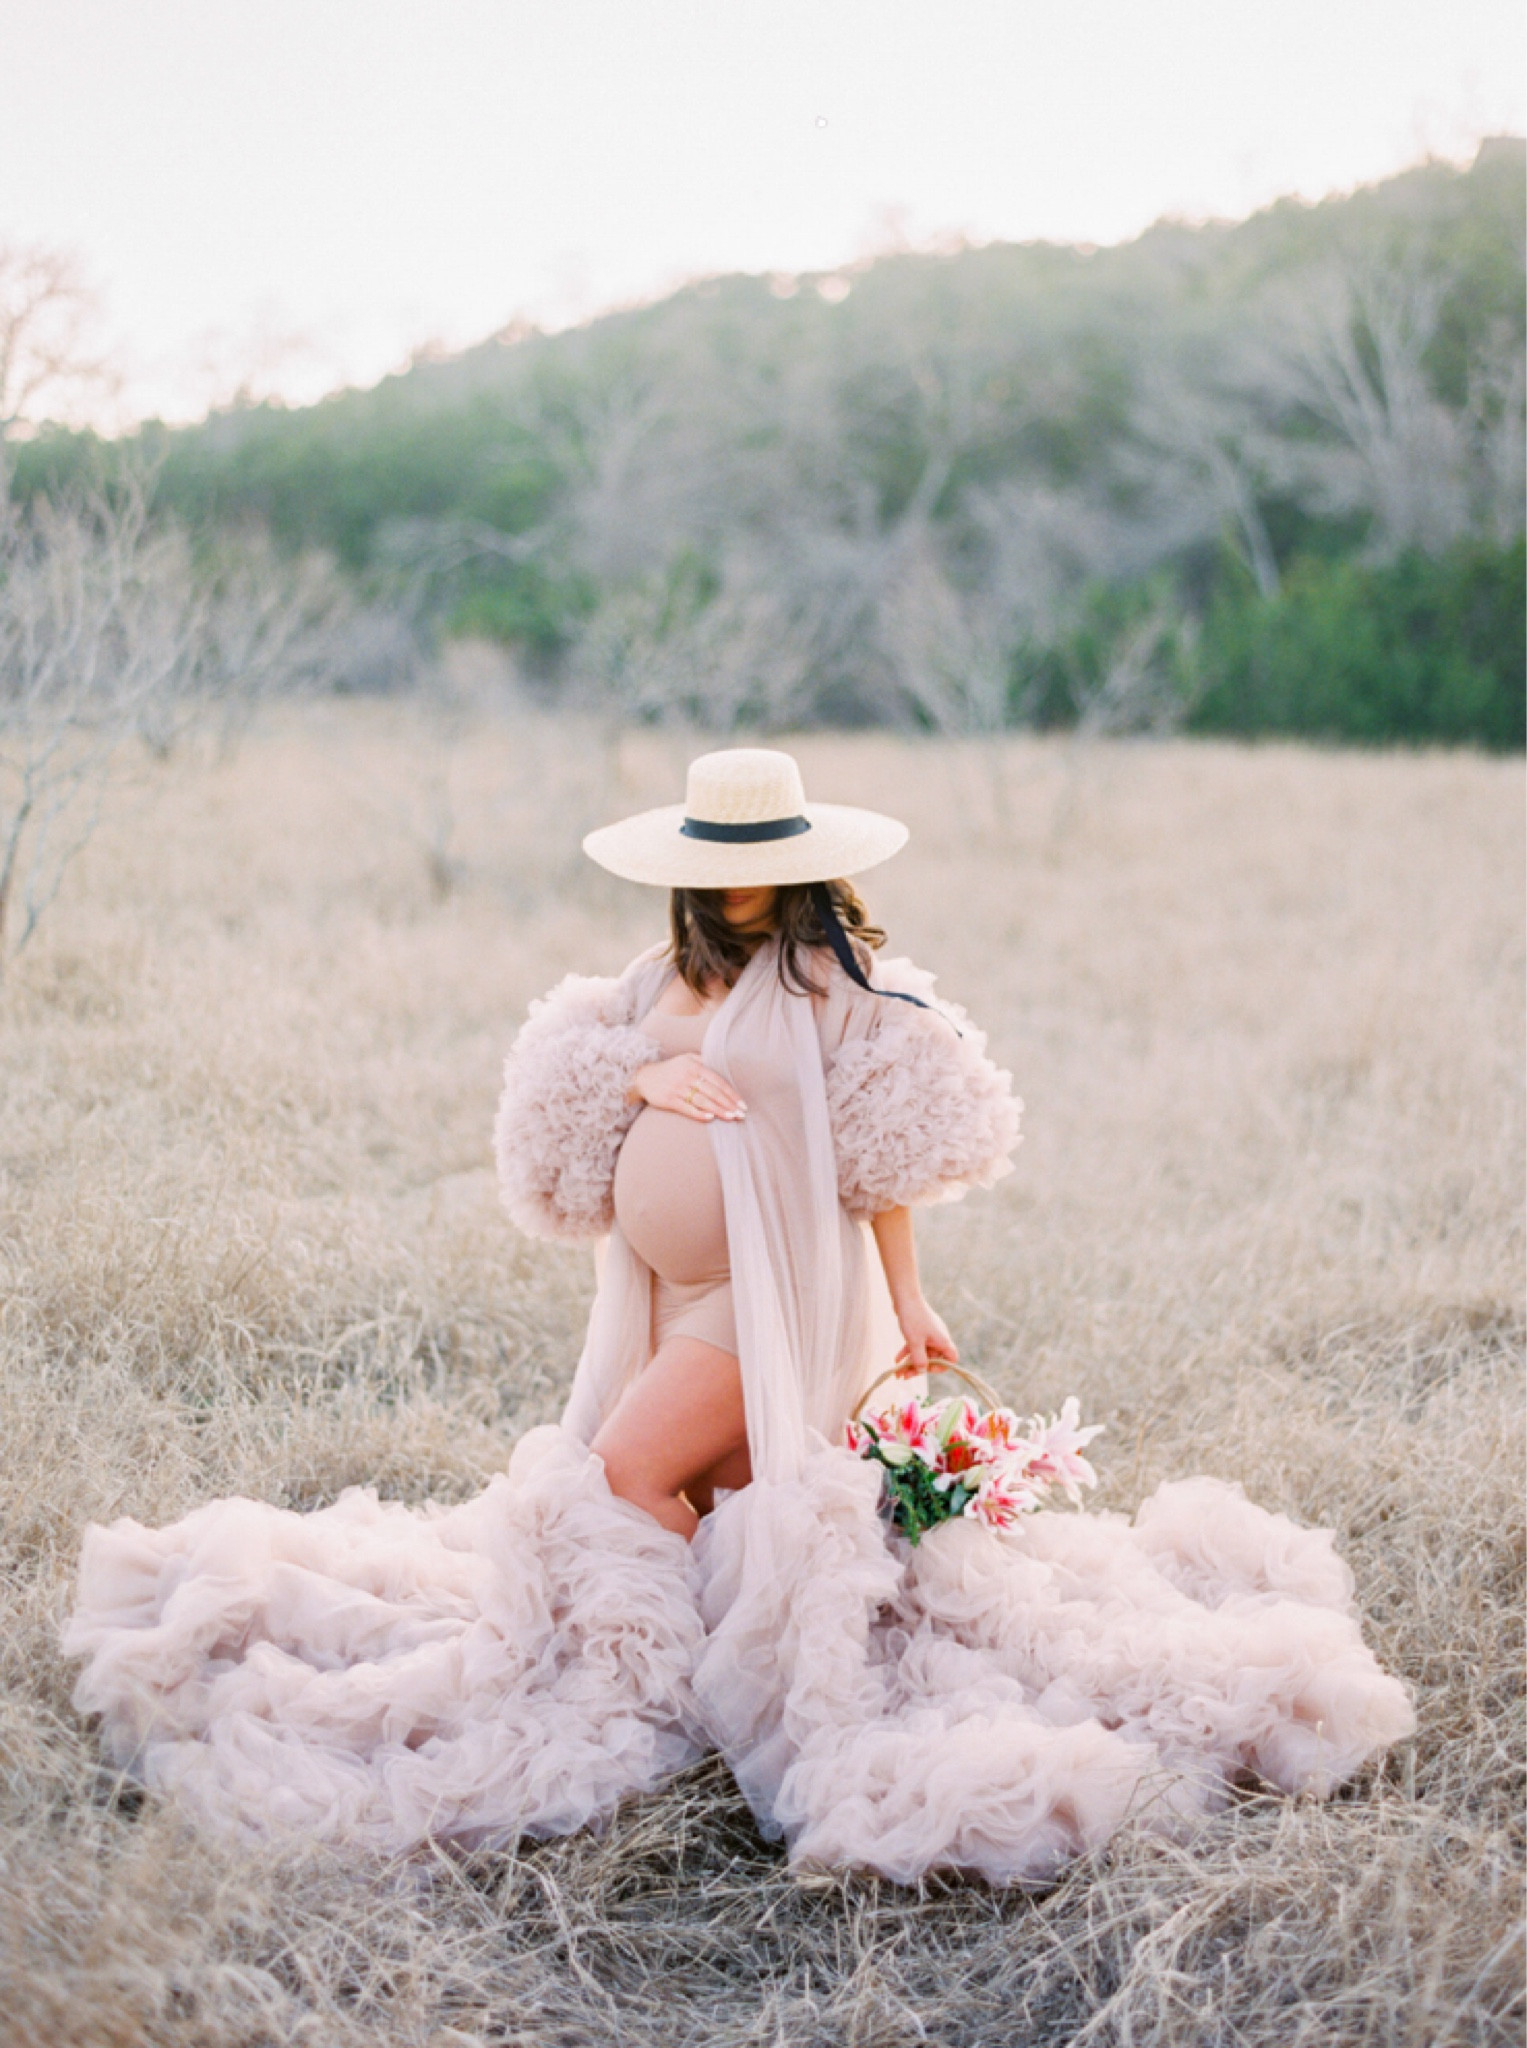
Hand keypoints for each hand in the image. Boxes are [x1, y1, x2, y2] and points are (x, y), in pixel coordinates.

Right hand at [632, 1053, 746, 1122]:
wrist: (644, 1077)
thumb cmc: (671, 1069)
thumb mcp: (687, 1058)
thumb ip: (704, 1061)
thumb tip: (725, 1066)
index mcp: (694, 1065)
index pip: (718, 1081)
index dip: (731, 1093)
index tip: (742, 1104)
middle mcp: (687, 1076)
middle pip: (712, 1092)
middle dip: (729, 1104)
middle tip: (741, 1114)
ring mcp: (677, 1088)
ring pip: (702, 1101)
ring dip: (719, 1110)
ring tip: (731, 1117)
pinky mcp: (668, 1099)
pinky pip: (687, 1108)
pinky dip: (699, 1113)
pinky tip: (710, 1118)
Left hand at [893, 1295, 957, 1369]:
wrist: (905, 1297)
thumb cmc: (913, 1318)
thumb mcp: (915, 1342)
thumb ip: (919, 1359)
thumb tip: (921, 1371)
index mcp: (942, 1341)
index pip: (951, 1359)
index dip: (941, 1367)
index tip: (927, 1369)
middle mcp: (938, 1338)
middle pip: (932, 1359)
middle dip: (919, 1368)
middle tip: (905, 1377)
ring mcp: (928, 1334)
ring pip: (922, 1353)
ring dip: (910, 1363)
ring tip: (898, 1373)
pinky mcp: (919, 1331)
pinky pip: (915, 1345)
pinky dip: (907, 1353)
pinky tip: (896, 1360)